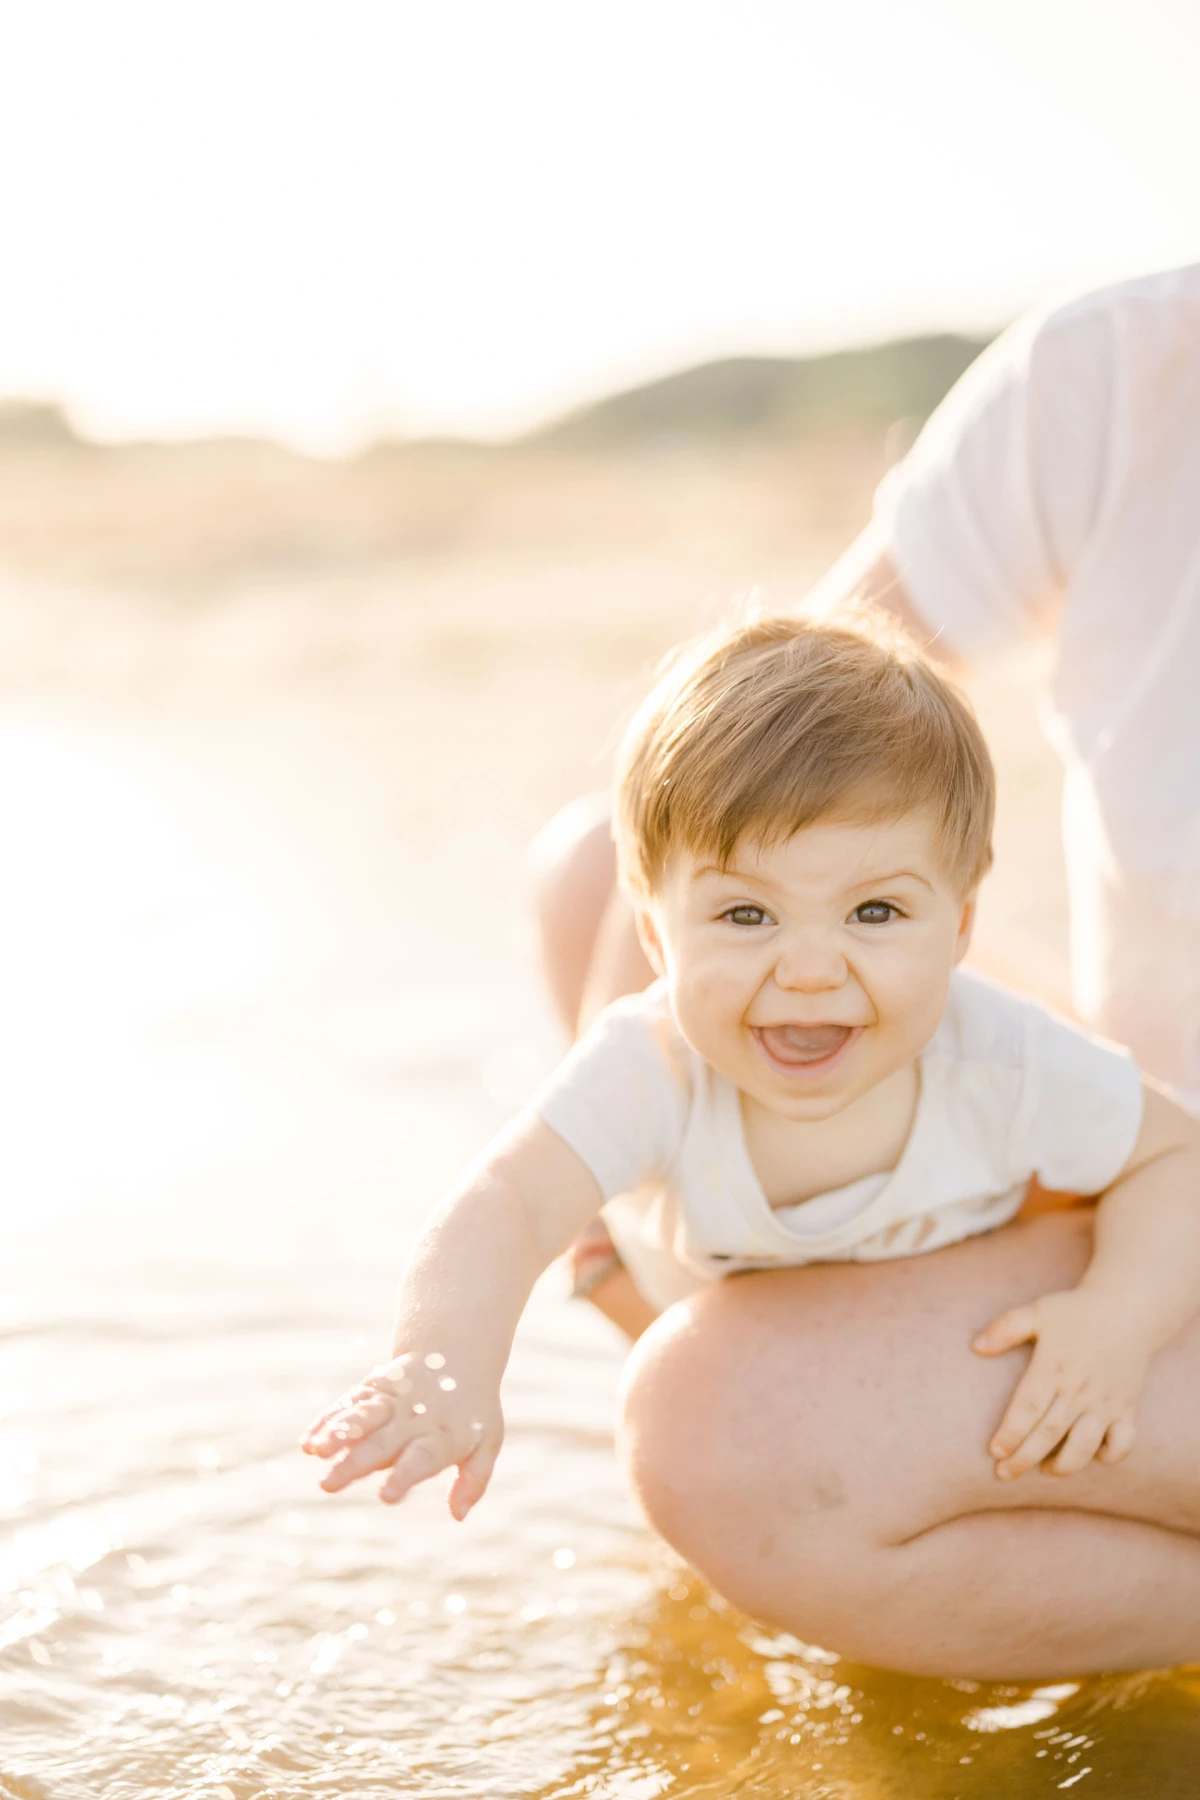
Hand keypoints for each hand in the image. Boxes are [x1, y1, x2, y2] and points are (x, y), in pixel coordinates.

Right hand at [301, 1353, 502, 1518]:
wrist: (455, 1353)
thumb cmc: (471, 1411)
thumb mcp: (487, 1441)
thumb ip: (474, 1479)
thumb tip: (459, 1515)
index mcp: (441, 1436)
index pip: (422, 1458)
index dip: (404, 1476)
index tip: (385, 1496)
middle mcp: (411, 1419)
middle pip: (381, 1443)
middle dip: (354, 1463)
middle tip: (327, 1485)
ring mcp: (389, 1402)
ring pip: (361, 1418)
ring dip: (336, 1434)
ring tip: (315, 1452)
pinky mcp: (371, 1390)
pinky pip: (347, 1405)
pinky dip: (327, 1421)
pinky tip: (307, 1442)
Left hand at [972, 1287, 1148, 1479]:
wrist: (1128, 1309)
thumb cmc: (1075, 1312)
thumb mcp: (1037, 1312)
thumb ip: (1005, 1328)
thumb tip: (975, 1347)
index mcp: (1053, 1367)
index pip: (1027, 1409)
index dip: (1010, 1434)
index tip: (994, 1452)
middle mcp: (1080, 1389)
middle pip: (1048, 1434)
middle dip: (1024, 1459)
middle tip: (1004, 1474)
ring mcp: (1106, 1402)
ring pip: (1084, 1446)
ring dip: (1063, 1465)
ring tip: (1044, 1470)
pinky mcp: (1128, 1408)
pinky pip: (1122, 1443)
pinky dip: (1108, 1456)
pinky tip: (1090, 1456)